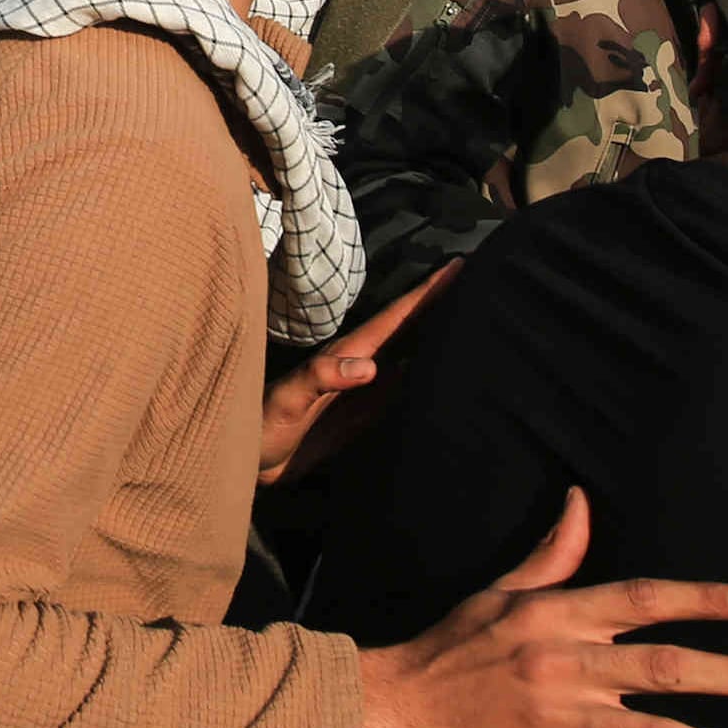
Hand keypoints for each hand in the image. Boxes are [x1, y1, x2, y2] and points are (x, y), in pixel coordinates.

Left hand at [258, 267, 454, 484]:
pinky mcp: (363, 415)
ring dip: (437, 335)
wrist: (248, 461)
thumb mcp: (288, 400)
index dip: (425, 294)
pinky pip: (403, 390)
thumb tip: (371, 366)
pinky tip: (445, 370)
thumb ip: (321, 379)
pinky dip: (425, 375)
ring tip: (473, 316)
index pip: (394, 319)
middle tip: (479, 280)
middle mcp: (360, 367)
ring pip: (409, 355)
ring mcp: (363, 390)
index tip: (458, 267)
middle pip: (408, 330)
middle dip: (440, 304)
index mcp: (346, 356)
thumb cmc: (262, 426)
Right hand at [354, 489, 727, 727]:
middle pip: (666, 670)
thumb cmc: (453, 646)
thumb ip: (554, 555)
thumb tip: (581, 500)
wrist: (398, 710)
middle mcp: (567, 667)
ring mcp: (565, 724)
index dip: (699, 600)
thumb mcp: (501, 592)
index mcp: (559, 618)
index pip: (642, 602)